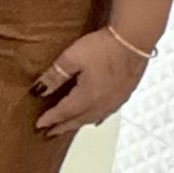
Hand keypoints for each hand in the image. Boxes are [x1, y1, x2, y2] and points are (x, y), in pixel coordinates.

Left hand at [32, 25, 150, 135]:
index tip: (39, 125)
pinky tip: (95, 119)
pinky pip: (106, 113)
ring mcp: (115, 100)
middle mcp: (102, 103)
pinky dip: (95, 118)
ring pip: (92, 118)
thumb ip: (54, 76)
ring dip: (78, 124)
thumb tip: (39, 91)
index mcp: (88, 97)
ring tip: (67, 127)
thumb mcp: (71, 58)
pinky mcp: (124, 94)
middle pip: (78, 119)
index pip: (64, 112)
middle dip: (62, 126)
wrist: (134, 40)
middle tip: (49, 133)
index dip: (50, 119)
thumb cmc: (104, 47)